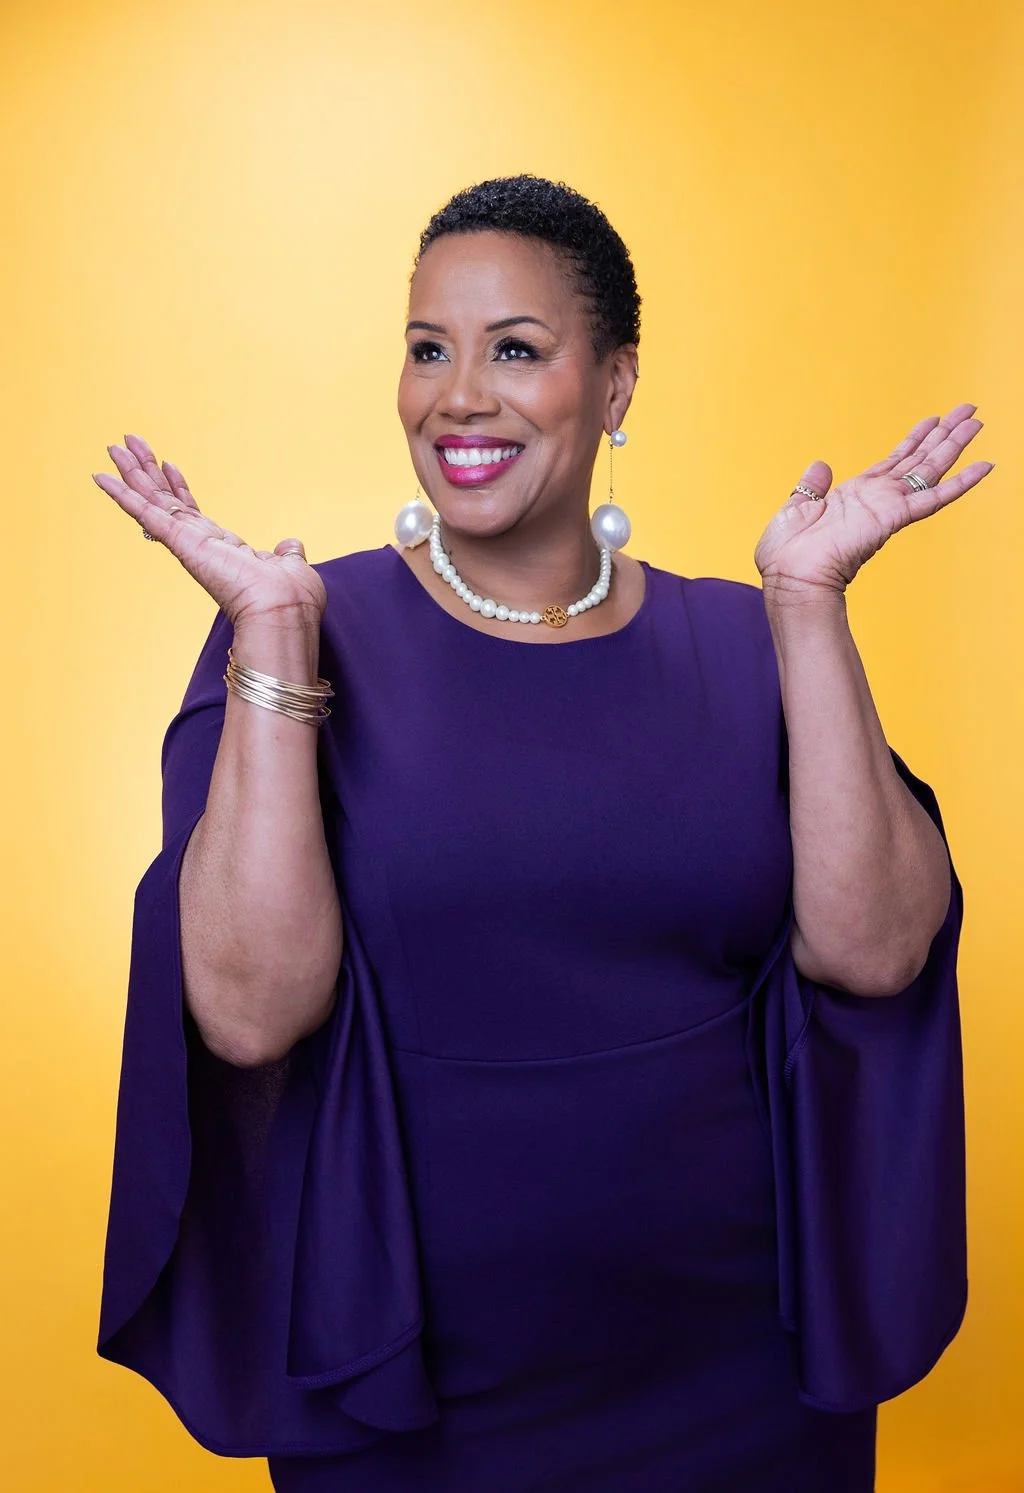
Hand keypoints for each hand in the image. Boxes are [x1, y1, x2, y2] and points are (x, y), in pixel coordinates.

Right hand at [93, 434, 325, 629]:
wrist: (282, 609)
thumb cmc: (288, 596)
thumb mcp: (289, 567)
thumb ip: (286, 555)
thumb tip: (290, 547)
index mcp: (222, 548)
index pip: (193, 512)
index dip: (179, 487)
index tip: (168, 463)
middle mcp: (199, 544)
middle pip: (164, 500)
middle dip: (147, 471)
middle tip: (127, 445)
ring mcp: (186, 542)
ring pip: (150, 500)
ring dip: (131, 472)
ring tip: (112, 447)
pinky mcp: (178, 541)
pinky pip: (144, 512)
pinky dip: (120, 493)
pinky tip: (100, 475)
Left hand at [754, 402, 993, 601]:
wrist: (790, 578)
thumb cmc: (788, 555)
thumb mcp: (796, 508)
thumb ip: (812, 486)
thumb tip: (820, 465)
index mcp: (856, 495)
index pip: (894, 462)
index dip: (914, 439)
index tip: (933, 419)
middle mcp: (878, 499)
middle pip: (919, 460)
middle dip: (944, 434)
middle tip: (969, 411)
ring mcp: (888, 507)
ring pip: (930, 470)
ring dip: (955, 445)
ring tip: (979, 421)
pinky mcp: (893, 517)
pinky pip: (934, 497)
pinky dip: (961, 483)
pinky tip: (984, 466)